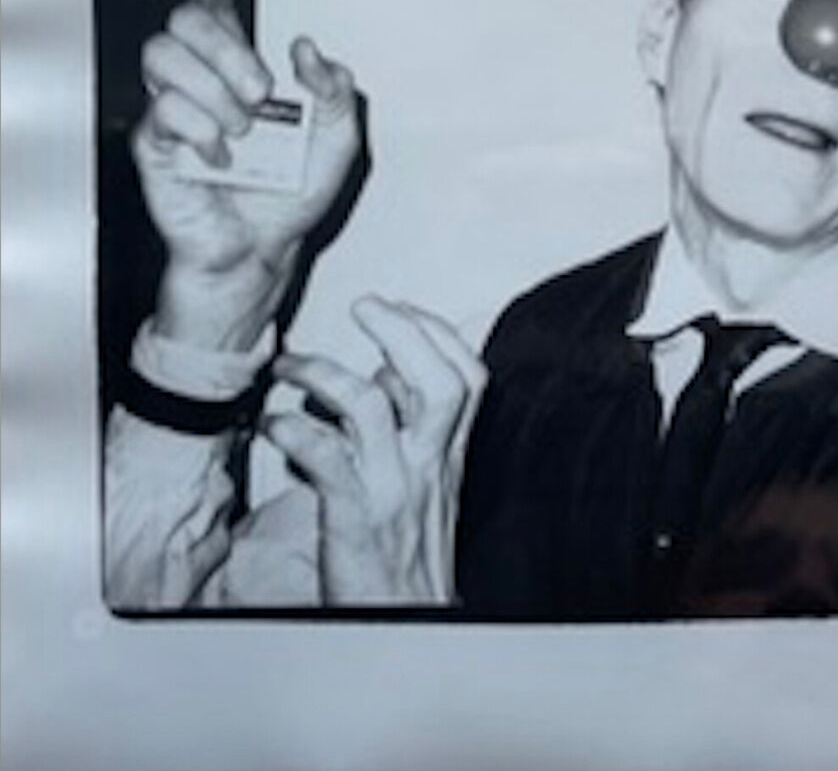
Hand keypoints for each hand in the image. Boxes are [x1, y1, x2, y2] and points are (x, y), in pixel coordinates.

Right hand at [132, 0, 361, 351]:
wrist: (266, 250)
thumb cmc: (295, 193)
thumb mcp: (339, 140)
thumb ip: (335, 91)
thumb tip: (308, 50)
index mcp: (242, 70)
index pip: (214, 11)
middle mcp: (202, 81)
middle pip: (183, 20)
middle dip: (227, 46)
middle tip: (263, 93)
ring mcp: (172, 109)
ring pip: (161, 54)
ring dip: (213, 88)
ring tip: (245, 130)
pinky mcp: (154, 143)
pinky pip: (161, 110)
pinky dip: (200, 127)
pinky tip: (222, 155)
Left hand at [260, 297, 486, 604]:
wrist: (407, 626)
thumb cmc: (404, 555)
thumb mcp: (424, 484)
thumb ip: (411, 428)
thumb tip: (387, 373)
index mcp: (448, 456)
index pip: (468, 377)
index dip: (437, 332)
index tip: (401, 308)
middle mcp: (428, 465)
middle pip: (437, 380)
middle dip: (401, 330)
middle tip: (364, 306)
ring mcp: (393, 488)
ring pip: (372, 405)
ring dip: (325, 372)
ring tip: (290, 365)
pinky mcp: (354, 515)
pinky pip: (323, 455)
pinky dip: (293, 429)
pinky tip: (273, 424)